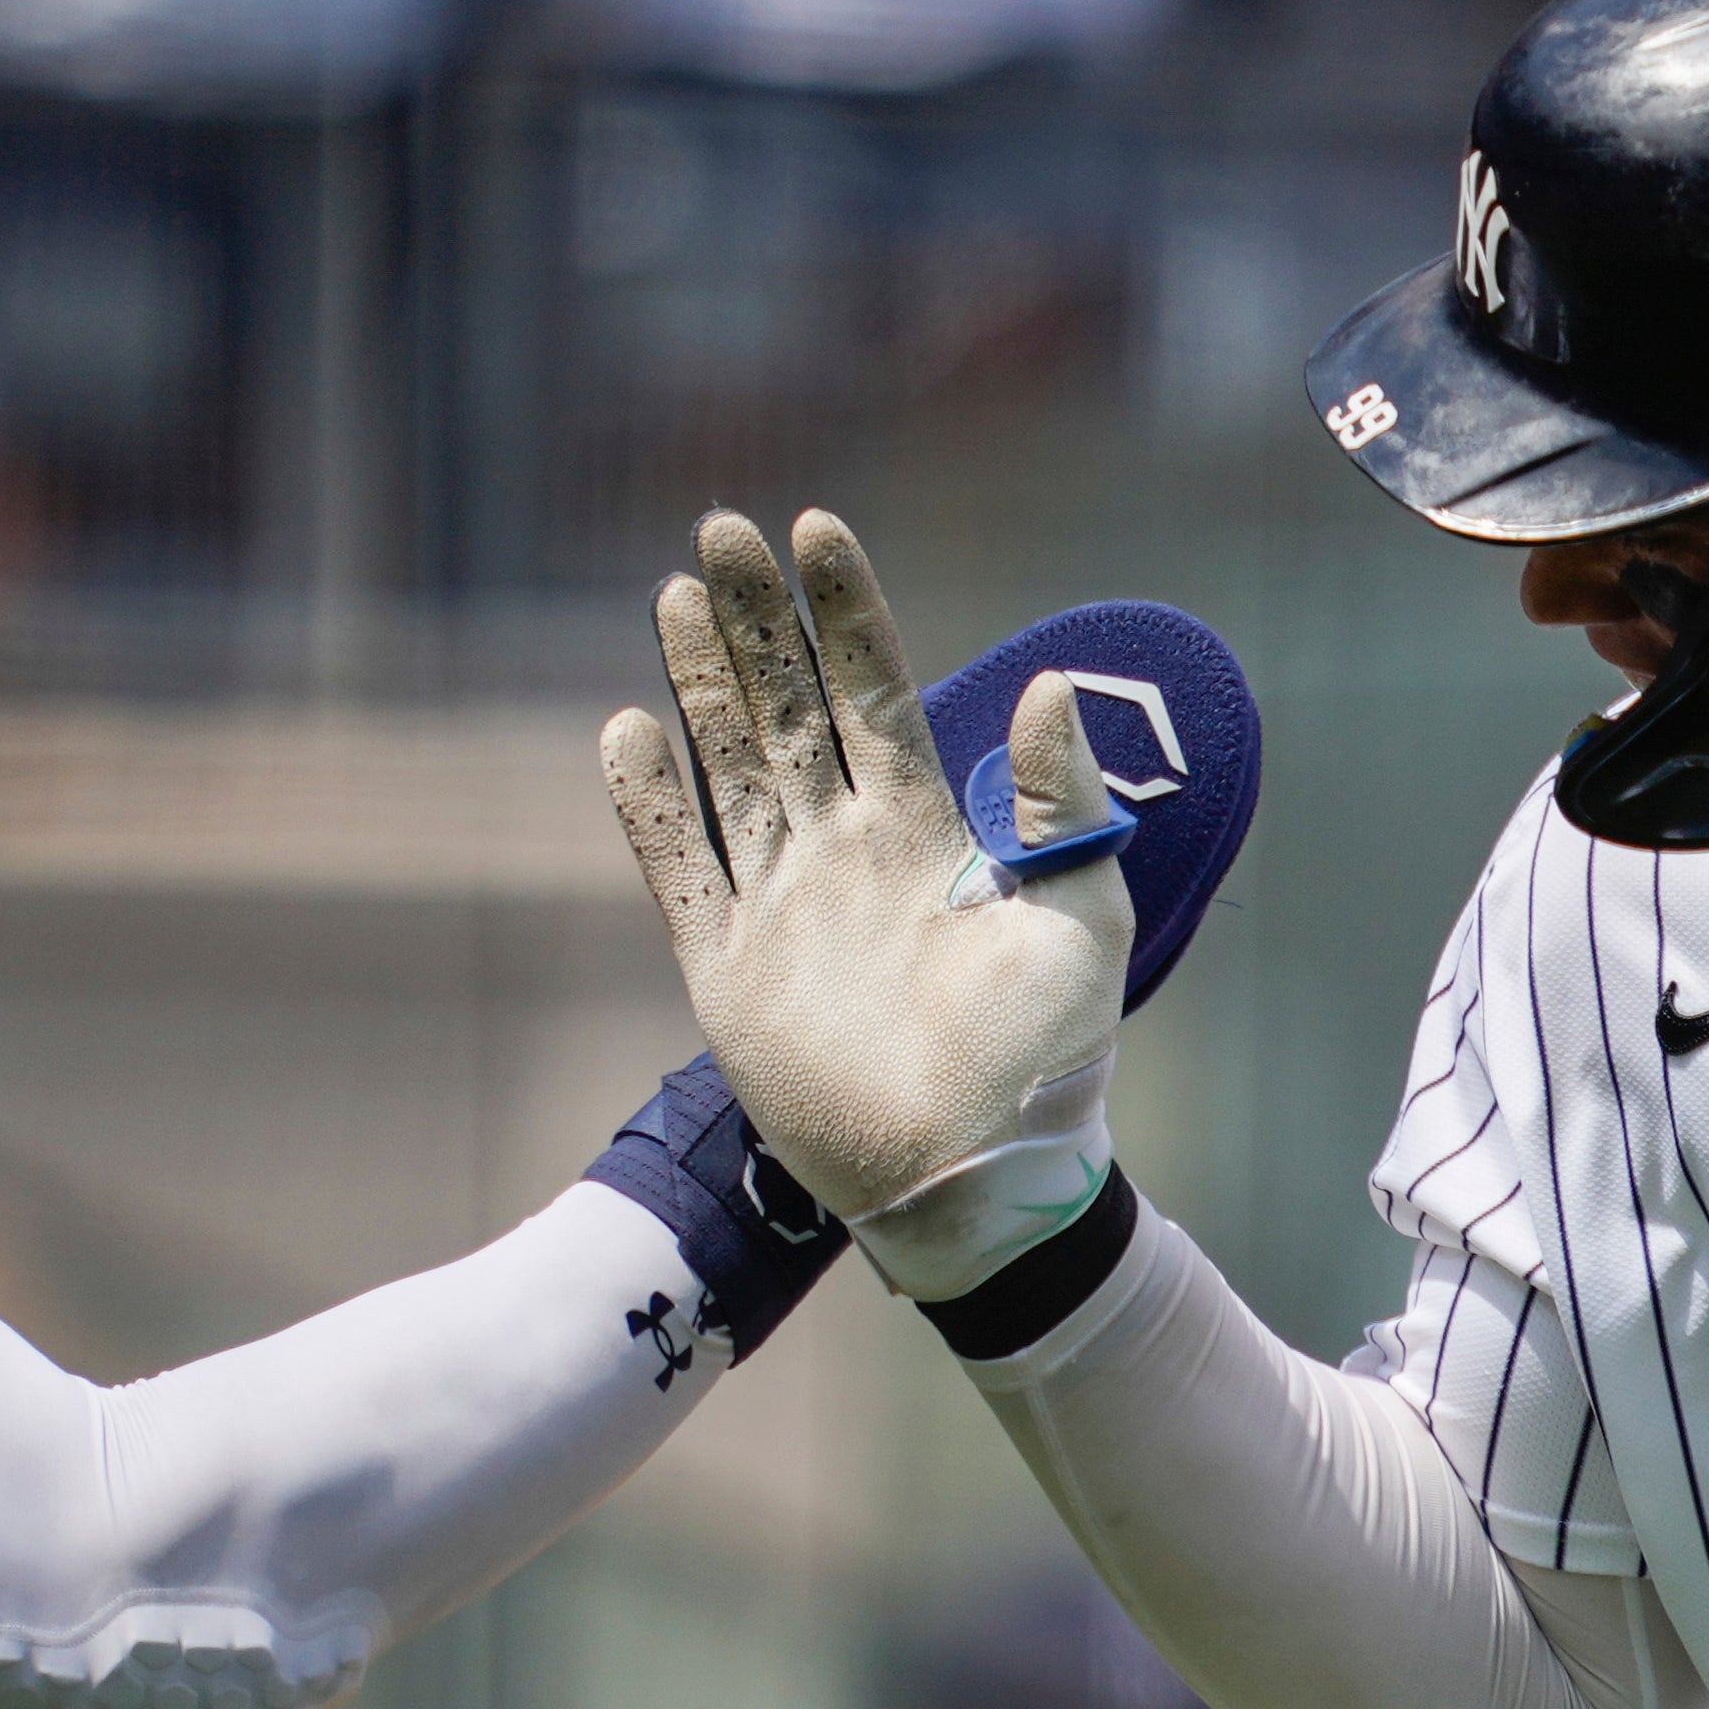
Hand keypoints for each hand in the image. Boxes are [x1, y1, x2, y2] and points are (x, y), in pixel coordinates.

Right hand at [599, 507, 1129, 1231]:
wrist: (980, 1181)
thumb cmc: (1049, 1061)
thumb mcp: (1083, 918)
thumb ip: (1056, 802)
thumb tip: (1043, 682)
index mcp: (926, 834)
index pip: (874, 692)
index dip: (845, 612)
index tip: (817, 528)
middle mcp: (844, 855)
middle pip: (785, 710)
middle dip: (755, 621)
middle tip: (721, 528)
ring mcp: (781, 910)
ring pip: (727, 769)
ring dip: (699, 685)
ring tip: (675, 594)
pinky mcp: (730, 974)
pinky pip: (679, 871)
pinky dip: (650, 805)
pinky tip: (625, 731)